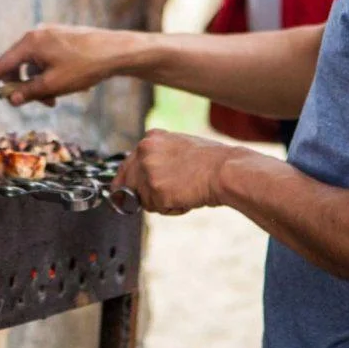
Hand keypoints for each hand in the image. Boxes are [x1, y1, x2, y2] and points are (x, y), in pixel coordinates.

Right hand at [0, 24, 150, 106]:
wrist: (116, 51)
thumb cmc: (84, 66)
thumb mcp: (53, 85)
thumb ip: (27, 92)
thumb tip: (10, 98)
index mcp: (30, 42)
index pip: (1, 64)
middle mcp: (37, 34)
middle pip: (18, 65)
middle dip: (25, 87)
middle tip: (42, 103)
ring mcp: (50, 35)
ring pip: (34, 65)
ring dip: (41, 83)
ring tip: (59, 96)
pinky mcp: (62, 38)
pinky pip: (46, 59)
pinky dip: (51, 75)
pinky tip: (69, 84)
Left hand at [113, 129, 239, 214]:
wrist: (225, 170)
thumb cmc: (211, 161)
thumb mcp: (179, 146)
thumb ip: (158, 156)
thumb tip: (144, 175)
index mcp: (150, 139)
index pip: (125, 165)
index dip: (127, 183)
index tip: (123, 194)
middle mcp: (144, 152)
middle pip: (128, 184)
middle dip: (144, 194)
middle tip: (168, 195)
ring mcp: (149, 171)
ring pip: (144, 199)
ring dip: (161, 202)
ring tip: (184, 192)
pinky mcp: (156, 191)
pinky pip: (157, 209)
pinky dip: (172, 209)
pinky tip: (187, 198)